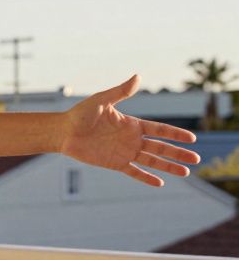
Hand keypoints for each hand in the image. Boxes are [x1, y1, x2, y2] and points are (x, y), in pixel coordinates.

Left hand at [60, 74, 199, 186]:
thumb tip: (138, 77)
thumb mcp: (102, 101)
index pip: (159, 130)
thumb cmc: (80, 114)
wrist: (62, 132)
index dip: (175, 134)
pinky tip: (160, 183)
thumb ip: (120, 91)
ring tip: (186, 172)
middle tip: (196, 159)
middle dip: (178, 153)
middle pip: (160, 147)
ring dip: (168, 166)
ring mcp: (124, 152)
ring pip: (152, 161)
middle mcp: (131, 139)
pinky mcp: (114, 163)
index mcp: (131, 124)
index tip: (192, 139)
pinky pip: (134, 172)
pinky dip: (146, 177)